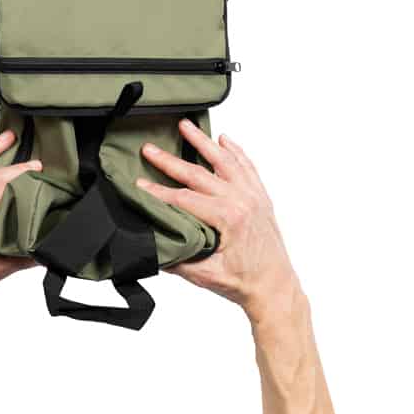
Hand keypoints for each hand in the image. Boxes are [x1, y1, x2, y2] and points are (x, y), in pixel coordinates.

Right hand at [136, 120, 295, 322]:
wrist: (275, 288)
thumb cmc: (244, 283)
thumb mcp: (205, 275)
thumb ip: (177, 259)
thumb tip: (151, 245)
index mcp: (228, 218)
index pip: (184, 198)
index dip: (158, 192)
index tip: (138, 184)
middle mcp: (242, 201)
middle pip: (199, 174)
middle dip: (170, 160)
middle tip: (149, 148)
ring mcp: (253, 196)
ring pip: (225, 160)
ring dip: (203, 141)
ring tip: (186, 125)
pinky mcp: (261, 197)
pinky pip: (247, 166)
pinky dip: (235, 151)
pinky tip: (224, 139)